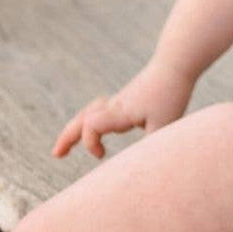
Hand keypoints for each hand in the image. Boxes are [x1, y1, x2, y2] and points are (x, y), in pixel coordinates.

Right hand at [51, 58, 195, 159]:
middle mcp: (115, 105)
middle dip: (67, 137)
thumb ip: (150, 147)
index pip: (91, 126)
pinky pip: (100, 111)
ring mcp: (120, 100)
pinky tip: (99, 131)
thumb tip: (142, 168)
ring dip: (76, 129)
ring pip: (89, 113)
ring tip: (67, 145)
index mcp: (120, 112)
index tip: (102, 156)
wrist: (176, 63)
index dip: (89, 143)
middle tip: (56, 154)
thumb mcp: (165, 124)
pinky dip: (91, 122)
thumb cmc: (171, 93)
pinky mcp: (127, 99)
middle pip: (82, 119)